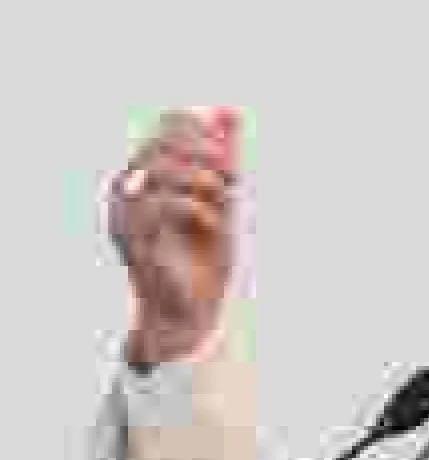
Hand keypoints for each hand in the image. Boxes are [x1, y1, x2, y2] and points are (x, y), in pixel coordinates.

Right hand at [107, 107, 238, 362]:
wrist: (193, 313)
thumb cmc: (207, 257)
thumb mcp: (224, 199)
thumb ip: (224, 155)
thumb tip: (230, 110)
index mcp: (151, 173)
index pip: (170, 122)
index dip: (207, 131)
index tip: (233, 160)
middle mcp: (130, 188)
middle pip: (163, 138)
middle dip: (207, 152)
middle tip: (235, 179)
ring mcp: (126, 213)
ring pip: (158, 165)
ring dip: (204, 178)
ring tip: (226, 199)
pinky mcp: (133, 239)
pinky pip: (161, 203)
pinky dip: (198, 208)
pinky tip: (215, 224)